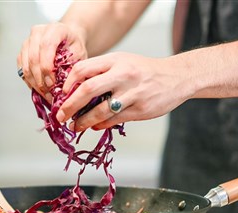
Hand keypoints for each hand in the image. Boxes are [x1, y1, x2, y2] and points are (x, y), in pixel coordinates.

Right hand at [17, 22, 87, 101]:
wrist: (67, 40)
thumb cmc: (74, 47)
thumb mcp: (79, 54)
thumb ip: (72, 66)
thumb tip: (64, 86)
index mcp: (55, 29)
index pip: (46, 46)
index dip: (47, 66)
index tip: (53, 83)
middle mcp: (38, 32)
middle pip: (33, 58)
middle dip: (40, 79)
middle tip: (49, 94)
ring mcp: (28, 42)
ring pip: (25, 65)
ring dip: (35, 83)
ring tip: (46, 95)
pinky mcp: (22, 52)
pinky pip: (21, 70)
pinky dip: (30, 82)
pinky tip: (39, 90)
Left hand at [56, 52, 192, 130]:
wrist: (177, 77)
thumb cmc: (144, 71)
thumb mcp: (122, 62)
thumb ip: (101, 72)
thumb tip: (74, 90)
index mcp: (115, 60)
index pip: (82, 69)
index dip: (67, 84)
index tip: (61, 95)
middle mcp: (123, 75)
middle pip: (87, 90)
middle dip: (69, 106)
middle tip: (60, 116)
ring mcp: (132, 93)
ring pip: (100, 110)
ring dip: (83, 121)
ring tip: (75, 126)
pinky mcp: (140, 109)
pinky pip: (114, 120)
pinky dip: (100, 125)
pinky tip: (94, 126)